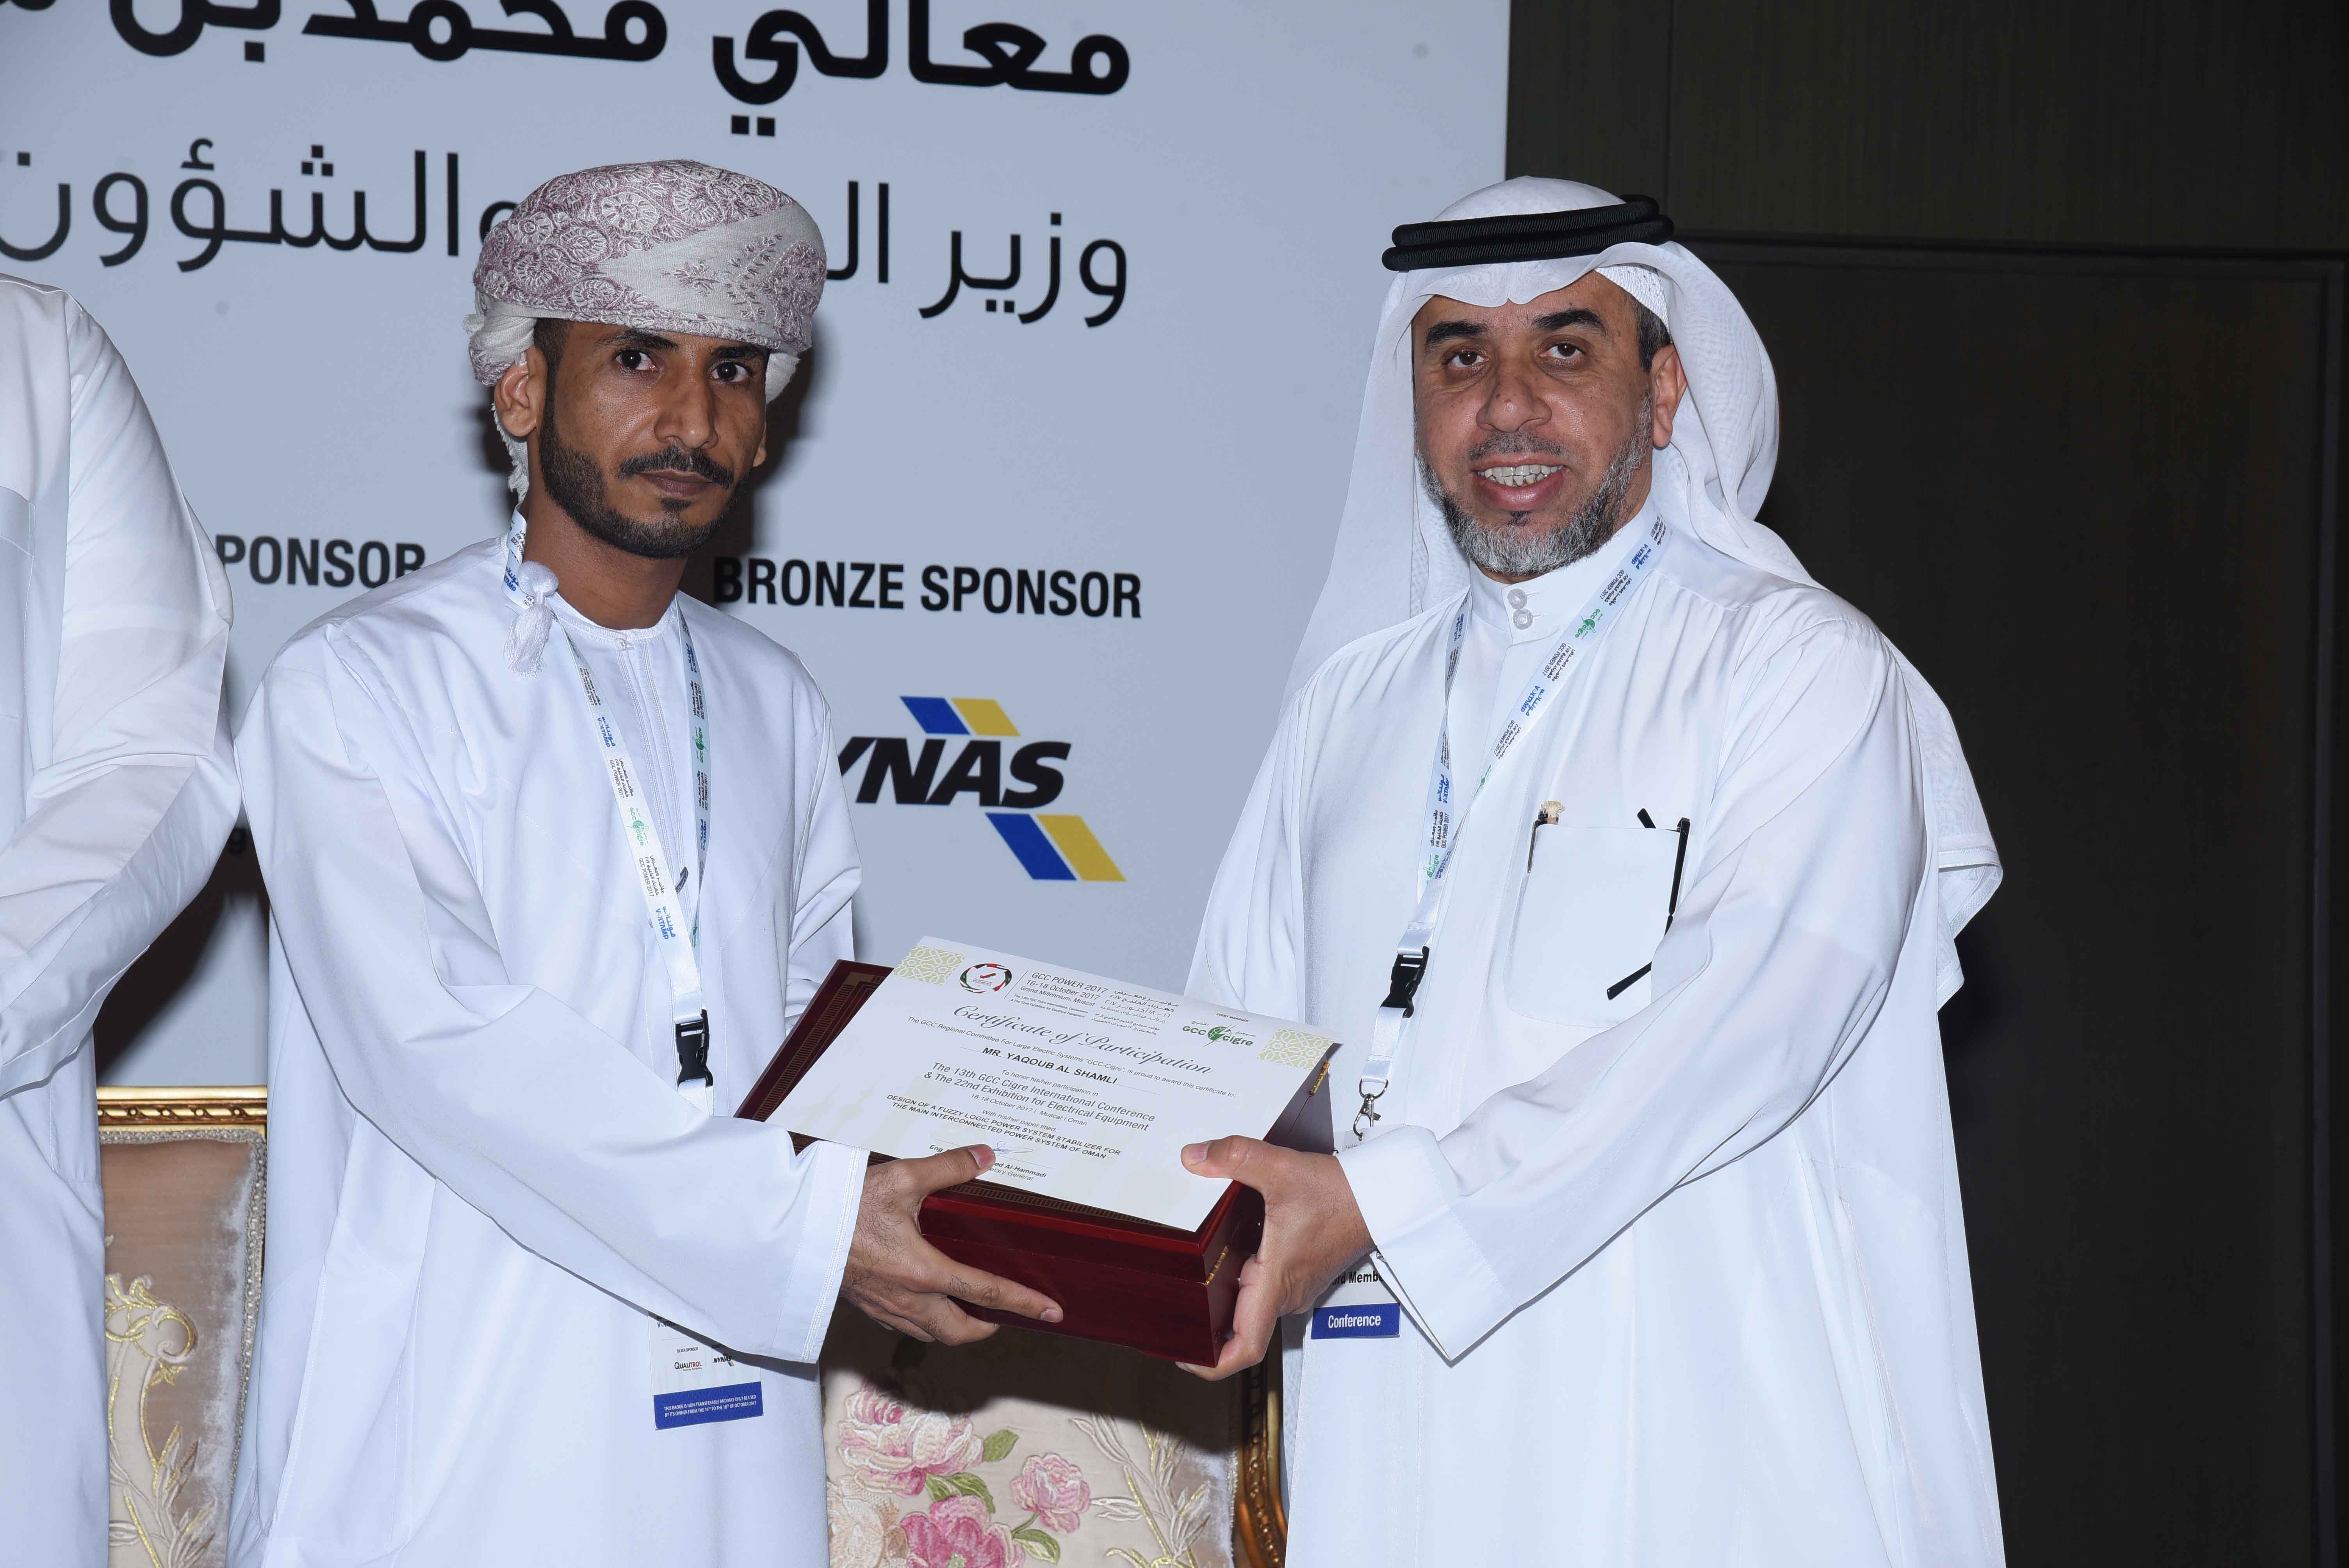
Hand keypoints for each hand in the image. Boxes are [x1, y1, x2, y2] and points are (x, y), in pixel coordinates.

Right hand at [842, 1145, 1062, 1343]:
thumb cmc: (844, 1207)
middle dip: (987, 1328)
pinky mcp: (865, 1304)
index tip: (1050, 1312)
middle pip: (959, 1331)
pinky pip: (903, 1325)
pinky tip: (924, 1302)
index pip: (987, 1293)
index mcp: (924, 1271)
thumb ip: (948, 1167)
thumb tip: (985, 1155)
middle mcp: (908, 1298)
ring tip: (970, 1311)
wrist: (791, 1230)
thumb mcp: (901, 1178)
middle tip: (1005, 1317)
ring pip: (930, 1334)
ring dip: (956, 1328)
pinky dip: (923, 1321)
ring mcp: (884, 1306)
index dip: (1024, 1303)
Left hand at [1177, 1136, 1370, 1379]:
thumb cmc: (1343, 1195)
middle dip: (1204, 1328)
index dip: (1209, 1364)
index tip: (1182, 1357)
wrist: (1381, 1196)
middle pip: (1239, 1330)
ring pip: (1251, 1307)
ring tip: (1185, 1283)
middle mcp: (1285, 1293)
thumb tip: (1194, 1157)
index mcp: (1275, 1283)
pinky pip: (1264, 1289)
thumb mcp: (1282, 1169)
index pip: (1244, 1348)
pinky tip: (1222, 1257)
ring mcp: (1295, 1286)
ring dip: (1221, 1301)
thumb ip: (1235, 1158)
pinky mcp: (1300, 1273)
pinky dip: (1240, 1282)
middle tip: (1169, 1313)